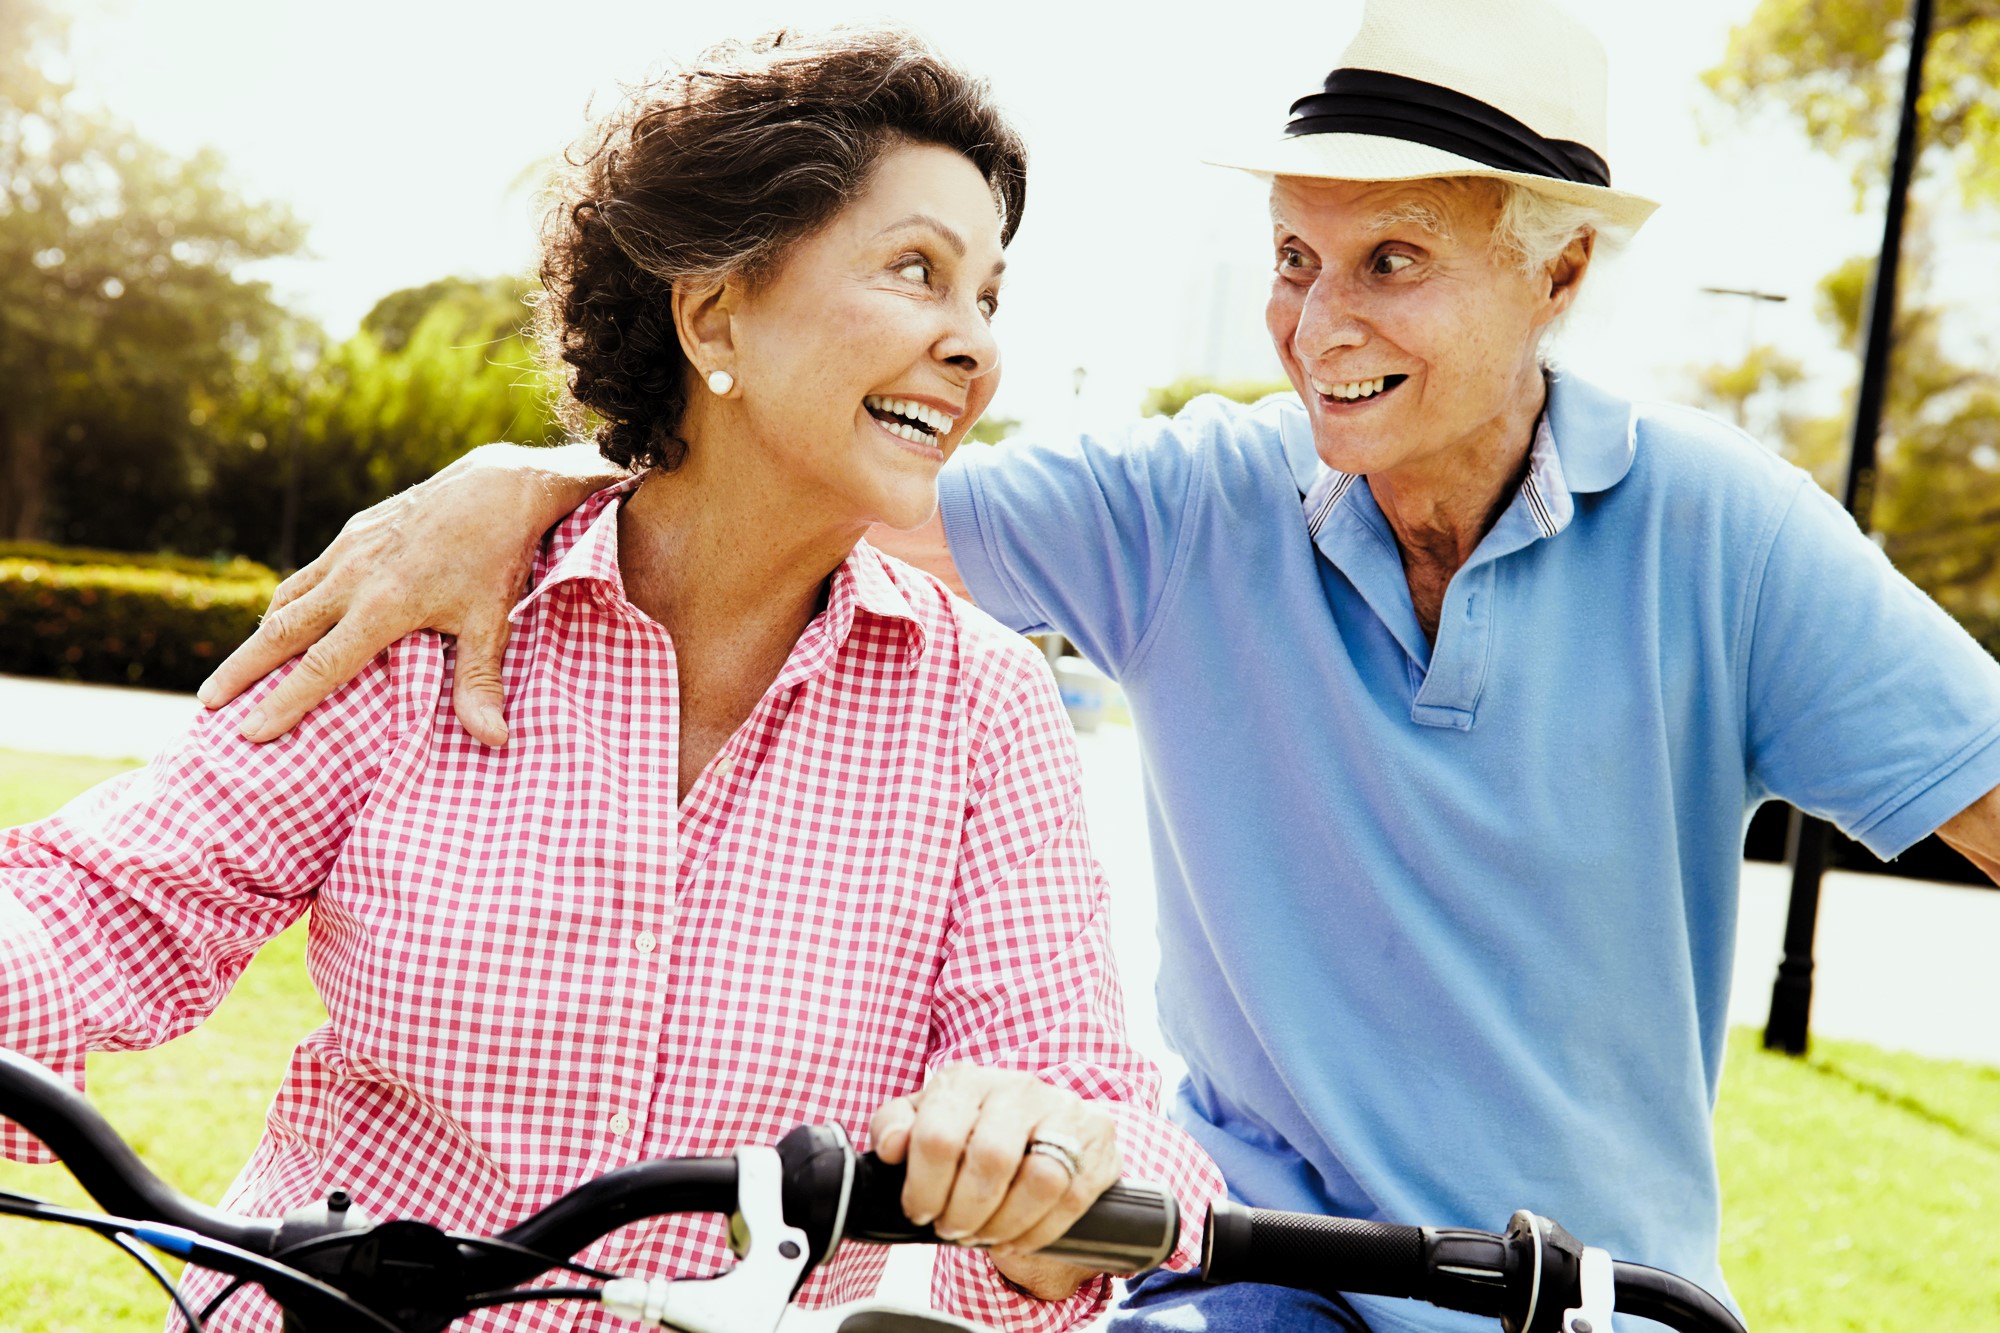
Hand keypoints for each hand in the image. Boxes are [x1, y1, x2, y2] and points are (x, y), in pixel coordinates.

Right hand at [198, 443, 611, 744]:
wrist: (497, 487)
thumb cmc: (497, 560)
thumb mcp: (493, 624)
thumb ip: (481, 684)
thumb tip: (495, 741)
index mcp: (384, 605)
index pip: (321, 666)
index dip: (284, 702)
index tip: (249, 732)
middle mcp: (354, 576)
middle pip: (281, 631)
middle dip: (242, 670)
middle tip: (208, 705)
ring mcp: (349, 549)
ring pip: (288, 599)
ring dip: (258, 636)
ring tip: (235, 672)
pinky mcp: (354, 531)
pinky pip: (308, 575)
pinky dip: (287, 603)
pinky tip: (283, 622)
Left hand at [869, 1064, 1119, 1300]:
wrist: (1033, 1127)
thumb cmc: (968, 1129)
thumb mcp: (921, 1122)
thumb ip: (892, 1126)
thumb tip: (890, 1147)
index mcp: (967, 1080)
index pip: (939, 1136)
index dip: (924, 1187)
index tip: (920, 1210)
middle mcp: (1018, 1087)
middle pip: (992, 1159)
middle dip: (966, 1211)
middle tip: (953, 1227)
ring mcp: (1064, 1109)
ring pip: (1041, 1180)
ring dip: (1005, 1223)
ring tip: (985, 1233)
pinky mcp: (1098, 1137)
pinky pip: (1073, 1197)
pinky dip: (1039, 1231)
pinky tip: (1016, 1236)